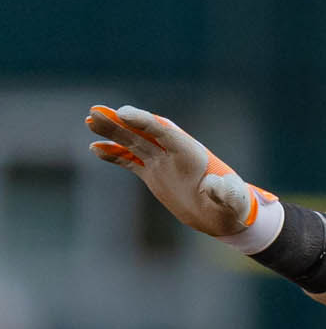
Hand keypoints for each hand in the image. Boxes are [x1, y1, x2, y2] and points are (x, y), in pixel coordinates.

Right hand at [84, 105, 278, 242]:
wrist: (224, 216)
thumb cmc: (232, 206)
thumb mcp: (233, 200)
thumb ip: (225, 192)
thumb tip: (214, 186)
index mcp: (190, 152)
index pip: (163, 131)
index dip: (144, 121)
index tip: (123, 114)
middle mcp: (172, 152)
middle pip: (142, 132)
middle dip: (120, 122)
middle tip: (96, 112)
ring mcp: (161, 162)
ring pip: (132, 142)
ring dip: (111, 133)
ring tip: (90, 122)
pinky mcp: (154, 174)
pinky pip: (130, 161)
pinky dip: (114, 155)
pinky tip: (95, 149)